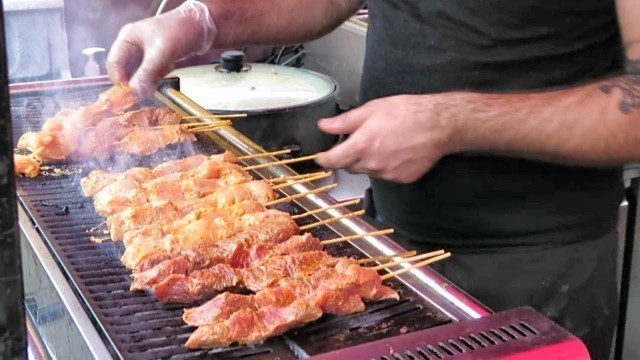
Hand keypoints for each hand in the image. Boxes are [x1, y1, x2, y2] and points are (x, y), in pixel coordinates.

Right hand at [106, 1, 216, 96]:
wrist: (202, 26)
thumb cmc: (180, 30)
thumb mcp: (161, 52)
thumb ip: (147, 72)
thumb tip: (135, 90)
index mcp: (128, 38)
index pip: (114, 63)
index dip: (119, 79)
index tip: (127, 93)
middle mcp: (134, 45)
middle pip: (126, 70)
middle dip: (134, 81)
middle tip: (142, 92)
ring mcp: (146, 53)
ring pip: (140, 74)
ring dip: (148, 80)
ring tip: (160, 75)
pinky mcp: (158, 59)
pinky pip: (152, 73)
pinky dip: (158, 76)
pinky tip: (168, 69)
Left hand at [316, 95, 458, 182]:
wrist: (439, 125)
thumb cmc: (407, 112)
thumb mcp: (372, 110)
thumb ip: (345, 122)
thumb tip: (324, 126)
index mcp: (362, 146)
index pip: (333, 161)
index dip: (324, 159)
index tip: (321, 157)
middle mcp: (373, 164)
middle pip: (350, 167)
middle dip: (349, 157)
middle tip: (359, 141)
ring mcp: (388, 174)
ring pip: (368, 171)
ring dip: (368, 161)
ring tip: (382, 143)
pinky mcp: (402, 179)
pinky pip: (386, 175)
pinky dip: (385, 166)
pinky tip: (396, 152)